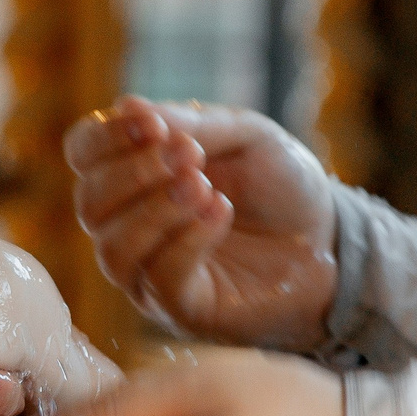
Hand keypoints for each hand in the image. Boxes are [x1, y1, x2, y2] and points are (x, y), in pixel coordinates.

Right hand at [65, 96, 338, 348]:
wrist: (333, 244)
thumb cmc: (283, 187)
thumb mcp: (246, 134)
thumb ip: (192, 122)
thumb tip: (127, 107)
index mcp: (134, 176)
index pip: (83, 154)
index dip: (106, 136)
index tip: (152, 124)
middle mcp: (128, 226)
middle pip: (90, 202)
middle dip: (135, 173)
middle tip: (190, 155)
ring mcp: (148, 273)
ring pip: (114, 246)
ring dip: (156, 209)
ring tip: (204, 187)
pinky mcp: (180, 309)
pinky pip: (158, 278)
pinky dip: (187, 240)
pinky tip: (220, 212)